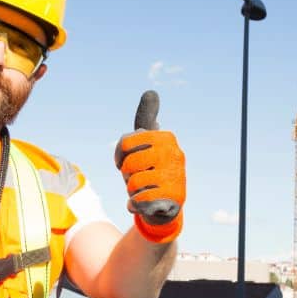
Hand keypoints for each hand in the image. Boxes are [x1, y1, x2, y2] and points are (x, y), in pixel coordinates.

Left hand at [115, 91, 185, 242]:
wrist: (164, 205)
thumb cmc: (150, 169)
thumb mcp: (145, 143)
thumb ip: (146, 118)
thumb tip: (151, 91)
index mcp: (165, 137)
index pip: (126, 143)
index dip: (119, 156)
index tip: (125, 161)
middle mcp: (174, 153)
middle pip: (129, 165)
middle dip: (128, 175)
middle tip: (138, 178)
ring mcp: (177, 175)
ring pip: (134, 183)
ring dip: (133, 191)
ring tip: (144, 190)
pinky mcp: (175, 198)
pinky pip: (140, 200)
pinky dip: (136, 205)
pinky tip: (144, 203)